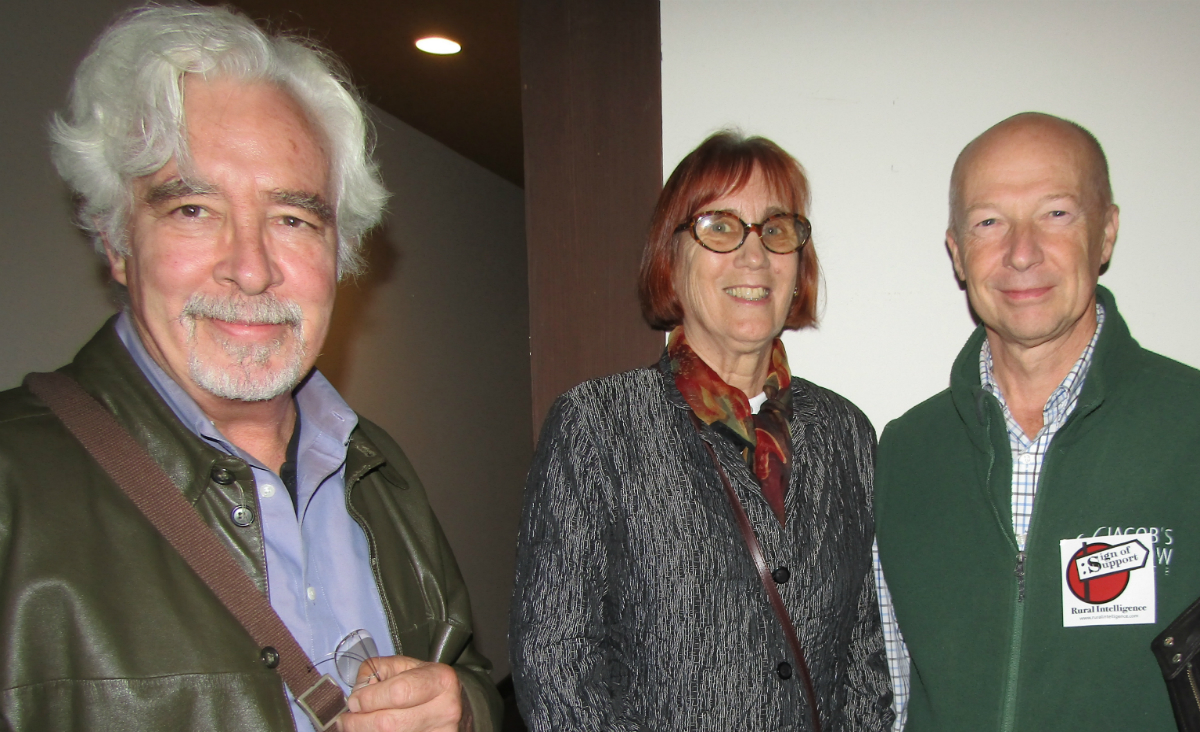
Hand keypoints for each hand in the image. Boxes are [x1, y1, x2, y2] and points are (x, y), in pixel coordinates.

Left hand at [337, 655, 468, 731]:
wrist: (449, 702)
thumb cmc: (422, 682)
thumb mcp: (402, 665)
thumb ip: (375, 671)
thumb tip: (358, 693)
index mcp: (439, 680)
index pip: (398, 693)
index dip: (369, 699)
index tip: (354, 701)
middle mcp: (445, 709)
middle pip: (390, 724)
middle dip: (359, 723)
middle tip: (345, 720)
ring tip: (354, 726)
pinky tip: (369, 731)